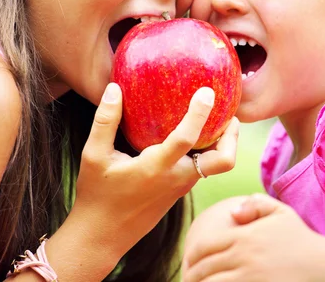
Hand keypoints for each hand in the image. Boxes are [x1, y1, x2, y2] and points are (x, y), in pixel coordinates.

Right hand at [71, 83, 239, 260]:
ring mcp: (180, 187)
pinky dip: (207, 151)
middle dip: (231, 137)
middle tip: (230, 114)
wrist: (102, 236)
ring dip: (222, 143)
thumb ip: (105, 120)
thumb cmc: (96, 195)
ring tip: (216, 118)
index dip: (200, 113)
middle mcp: (176, 178)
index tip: (208, 91)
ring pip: (215, 166)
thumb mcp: (93, 155)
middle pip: (223, 161)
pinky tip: (194, 135)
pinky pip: (202, 169)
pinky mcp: (178, 192)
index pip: (187, 138)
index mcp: (156, 168)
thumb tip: (113, 87)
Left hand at [183, 193, 324, 281]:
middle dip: (192, 276)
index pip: (204, 246)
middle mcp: (244, 256)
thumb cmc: (302, 241)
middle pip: (203, 269)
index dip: (191, 257)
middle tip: (188, 280)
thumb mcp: (282, 213)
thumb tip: (233, 212)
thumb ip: (256, 204)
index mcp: (244, 235)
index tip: (189, 264)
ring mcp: (250, 277)